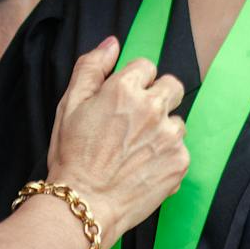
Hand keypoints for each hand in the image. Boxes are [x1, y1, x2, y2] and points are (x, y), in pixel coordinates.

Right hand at [46, 37, 188, 241]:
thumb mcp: (69, 105)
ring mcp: (169, 136)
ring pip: (176, 121)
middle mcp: (152, 107)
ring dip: (162, 130)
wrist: (84, 205)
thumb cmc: (72, 156)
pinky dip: (166, 157)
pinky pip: (180, 149)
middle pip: (172, 86)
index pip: (146, 66)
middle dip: (157, 98)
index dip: (132, 83)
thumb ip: (90, 67)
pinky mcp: (180, 161)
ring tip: (136, 151)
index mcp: (124, 88)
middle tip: (135, 123)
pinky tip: (143, 169)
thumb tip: (112, 43)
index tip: (121, 103)